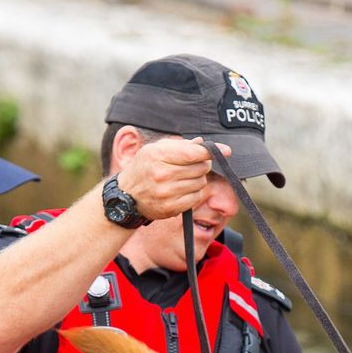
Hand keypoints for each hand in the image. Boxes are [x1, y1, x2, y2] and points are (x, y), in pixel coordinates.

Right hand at [115, 137, 232, 221]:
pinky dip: (195, 193)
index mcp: (158, 155)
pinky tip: (183, 189)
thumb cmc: (144, 168)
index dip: (211, 151)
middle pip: (201, 168)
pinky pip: (196, 198)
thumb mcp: (156, 150)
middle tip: (193, 165)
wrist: (126, 195)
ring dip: (198, 179)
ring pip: (200, 183)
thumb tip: (203, 143)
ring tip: (184, 178)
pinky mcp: (171, 208)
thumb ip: (180, 146)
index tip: (226, 150)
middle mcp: (162, 174)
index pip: (193, 153)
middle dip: (202, 164)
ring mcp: (166, 193)